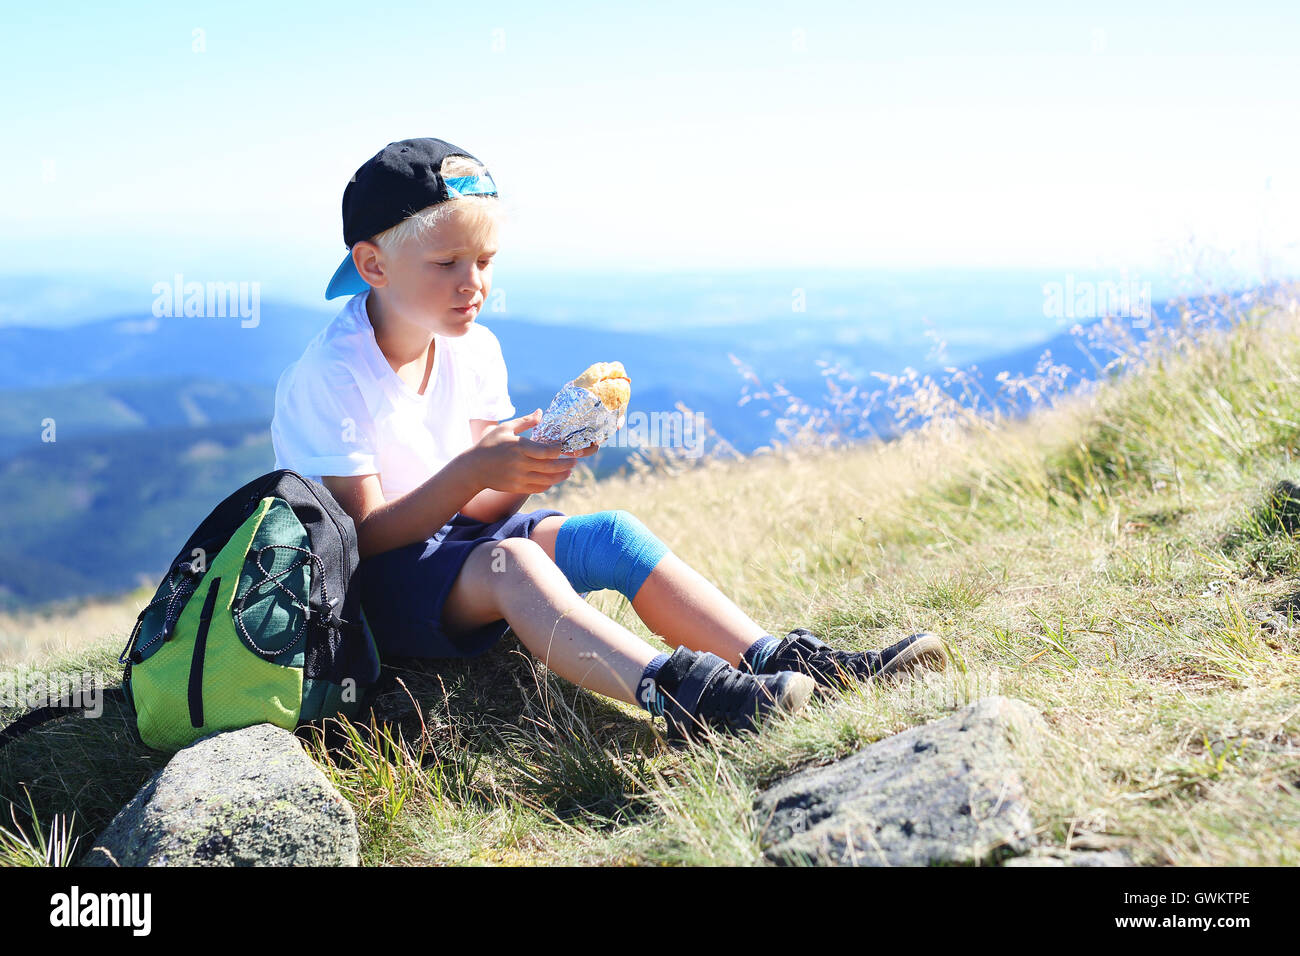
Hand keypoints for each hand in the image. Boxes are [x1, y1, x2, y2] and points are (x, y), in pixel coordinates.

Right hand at [468, 409, 590, 494]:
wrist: (473, 468)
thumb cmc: (489, 444)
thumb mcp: (505, 428)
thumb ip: (525, 422)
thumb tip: (541, 412)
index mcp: (519, 446)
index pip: (546, 451)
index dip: (559, 450)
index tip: (563, 446)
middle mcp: (520, 463)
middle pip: (550, 466)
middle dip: (565, 464)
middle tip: (574, 461)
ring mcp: (519, 477)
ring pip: (547, 480)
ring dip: (561, 476)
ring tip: (568, 471)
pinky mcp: (517, 487)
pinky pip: (538, 488)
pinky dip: (548, 485)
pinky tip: (553, 479)